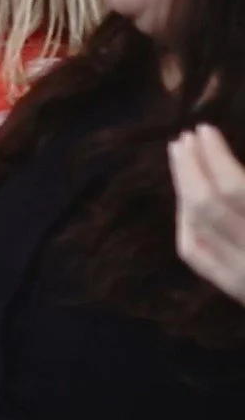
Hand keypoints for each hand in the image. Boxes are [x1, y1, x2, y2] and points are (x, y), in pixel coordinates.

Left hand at [172, 126, 244, 300]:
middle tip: (182, 138)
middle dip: (191, 169)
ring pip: (197, 229)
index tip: (204, 129)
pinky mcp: (238, 290)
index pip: (236, 191)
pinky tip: (185, 204)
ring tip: (180, 159)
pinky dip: (186, 225)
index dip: (215, 158)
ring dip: (183, 190)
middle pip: (209, 207)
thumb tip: (234, 167)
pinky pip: (198, 256)